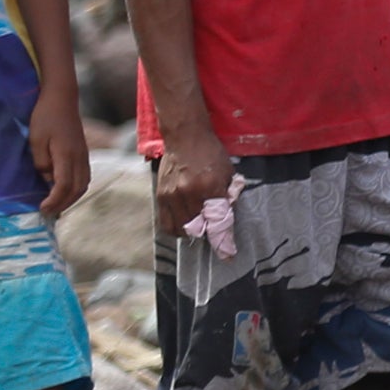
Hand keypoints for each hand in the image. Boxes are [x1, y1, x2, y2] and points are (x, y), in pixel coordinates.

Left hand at [30, 82, 91, 218]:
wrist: (62, 98)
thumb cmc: (45, 116)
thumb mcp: (36, 140)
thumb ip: (41, 162)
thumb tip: (46, 178)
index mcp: (67, 155)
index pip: (64, 185)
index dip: (54, 201)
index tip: (41, 209)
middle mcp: (79, 158)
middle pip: (77, 189)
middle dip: (63, 204)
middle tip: (48, 214)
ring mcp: (83, 155)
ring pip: (84, 185)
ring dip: (71, 199)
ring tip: (56, 206)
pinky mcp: (83, 153)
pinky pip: (84, 177)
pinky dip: (75, 189)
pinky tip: (64, 191)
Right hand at [153, 119, 230, 238]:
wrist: (185, 137)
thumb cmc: (211, 153)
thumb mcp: (228, 173)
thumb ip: (228, 197)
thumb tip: (227, 220)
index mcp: (209, 186)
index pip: (216, 222)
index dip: (222, 240)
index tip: (228, 253)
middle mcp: (188, 192)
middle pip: (197, 229)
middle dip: (206, 233)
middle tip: (211, 229)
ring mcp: (171, 195)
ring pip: (180, 229)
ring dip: (191, 232)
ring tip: (198, 224)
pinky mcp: (160, 195)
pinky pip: (166, 223)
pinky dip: (176, 228)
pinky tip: (184, 222)